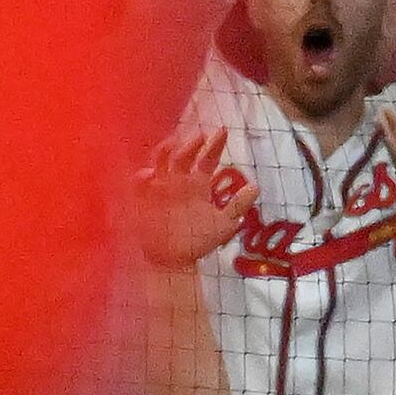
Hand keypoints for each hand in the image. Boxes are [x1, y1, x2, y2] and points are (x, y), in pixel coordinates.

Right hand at [135, 129, 251, 270]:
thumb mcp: (222, 226)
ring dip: (165, 151)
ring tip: (173, 144)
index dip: (215, 144)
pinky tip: (150, 175)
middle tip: (200, 137)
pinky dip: (142, 177)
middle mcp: (179, 181)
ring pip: (161, 161)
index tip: (223, 130)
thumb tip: (256, 187)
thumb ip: (238, 206)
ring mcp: (160, 188)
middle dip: (191, 144)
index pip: (207, 158)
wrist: (172, 264)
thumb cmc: (197, 243)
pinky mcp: (143, 198)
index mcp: (198, 184)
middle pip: (184, 154)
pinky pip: (140, 183)